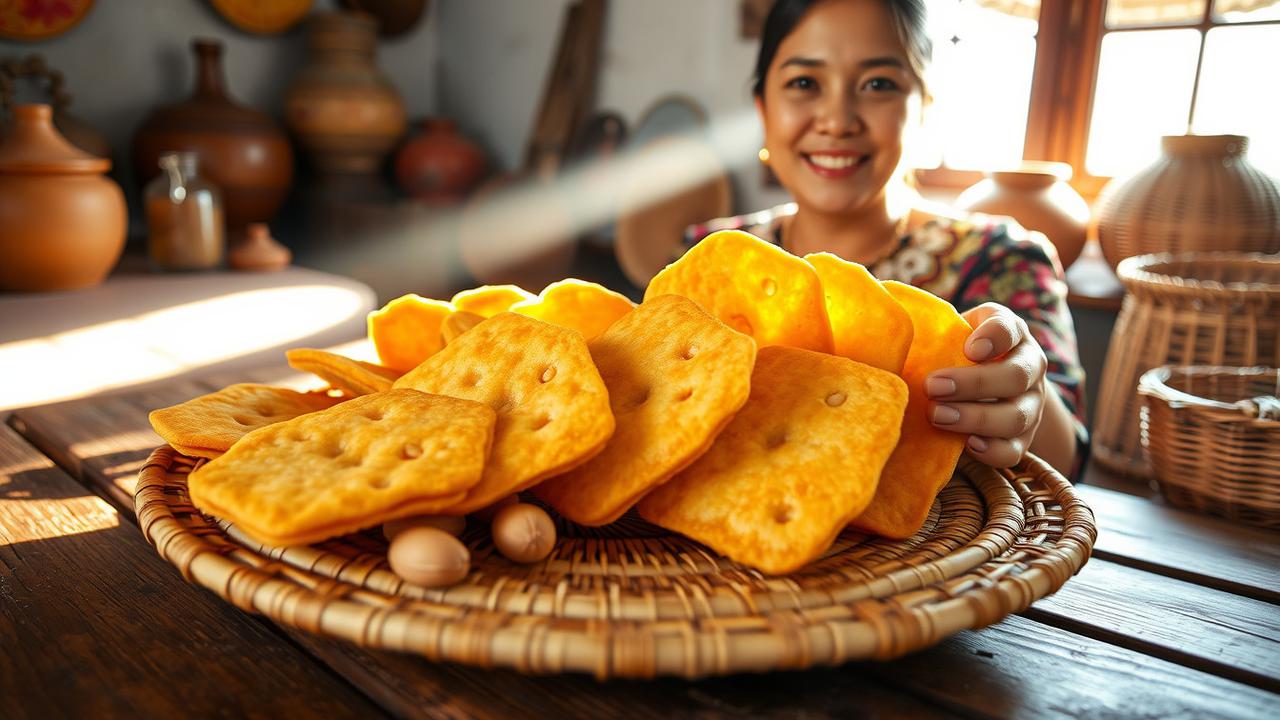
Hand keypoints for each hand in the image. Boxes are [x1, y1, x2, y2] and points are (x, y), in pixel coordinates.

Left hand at [924, 303, 1047, 467]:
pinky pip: (1014, 450)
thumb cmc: (954, 352)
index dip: (994, 336)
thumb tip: (877, 307)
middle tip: (933, 386)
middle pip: (1016, 376)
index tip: (969, 348)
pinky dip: (991, 449)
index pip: (1010, 328)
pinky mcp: (1022, 439)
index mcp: (1011, 333)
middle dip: (974, 383)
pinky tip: (966, 444)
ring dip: (975, 418)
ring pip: (1015, 416)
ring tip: (938, 416)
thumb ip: (929, 322)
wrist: (987, 386)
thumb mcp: (949, 330)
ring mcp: (1030, 406)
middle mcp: (1029, 367)